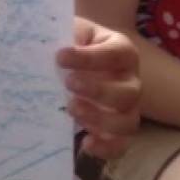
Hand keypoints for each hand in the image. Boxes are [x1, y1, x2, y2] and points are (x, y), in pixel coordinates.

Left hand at [56, 17, 140, 160]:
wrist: (75, 64)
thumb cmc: (74, 44)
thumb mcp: (71, 31)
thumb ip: (66, 32)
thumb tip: (49, 40)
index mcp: (122, 52)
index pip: (116, 54)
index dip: (91, 58)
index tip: (60, 56)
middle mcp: (130, 81)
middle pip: (129, 92)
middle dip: (98, 91)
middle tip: (68, 84)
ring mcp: (127, 109)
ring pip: (128, 122)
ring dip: (100, 119)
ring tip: (71, 109)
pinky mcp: (117, 132)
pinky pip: (121, 145)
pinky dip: (106, 148)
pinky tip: (85, 143)